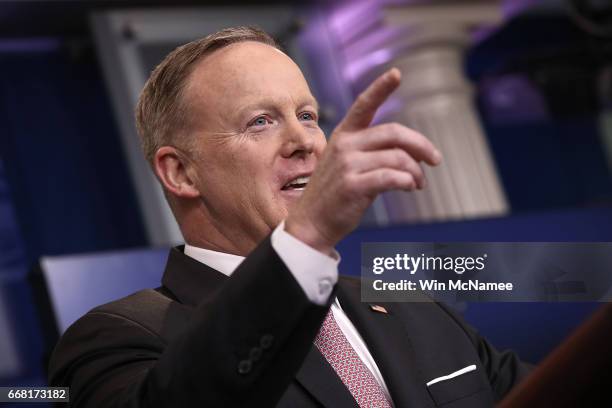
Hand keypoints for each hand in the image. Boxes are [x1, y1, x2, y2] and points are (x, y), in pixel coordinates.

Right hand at [285, 68, 441, 254]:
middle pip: (394, 133)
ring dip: (416, 172)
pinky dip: (407, 181)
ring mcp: (347, 165)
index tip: (396, 73)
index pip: (364, 105)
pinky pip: (392, 177)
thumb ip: (373, 153)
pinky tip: (409, 187)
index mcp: (343, 135)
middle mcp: (344, 145)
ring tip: (418, 183)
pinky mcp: (353, 185)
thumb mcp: (347, 164)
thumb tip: (411, 154)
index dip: (381, 88)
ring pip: (398, 158)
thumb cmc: (334, 194)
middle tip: (435, 160)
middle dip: (421, 145)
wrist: (311, 223)